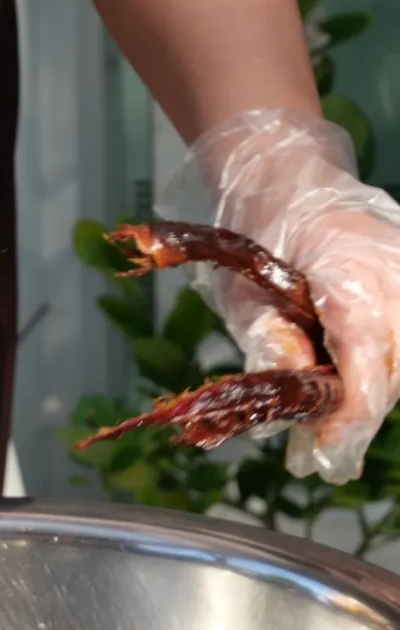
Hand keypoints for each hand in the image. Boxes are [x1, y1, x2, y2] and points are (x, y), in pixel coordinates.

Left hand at [159, 109, 399, 484]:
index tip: (329, 453)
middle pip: (396, 367)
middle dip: (362, 411)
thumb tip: (290, 405)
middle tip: (321, 449)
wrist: (287, 176)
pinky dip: (386, 364)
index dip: (352, 415)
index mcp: (350, 272)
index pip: (368, 361)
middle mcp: (395, 272)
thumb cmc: (257, 234)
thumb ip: (273, 344)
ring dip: (376, 389)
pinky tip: (355, 386)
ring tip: (334, 421)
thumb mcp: (245, 293)